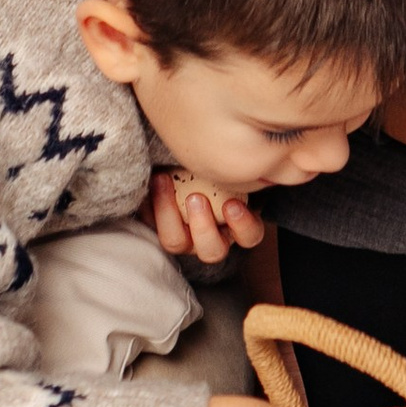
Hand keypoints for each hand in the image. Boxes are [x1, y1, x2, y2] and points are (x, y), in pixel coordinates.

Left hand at [151, 168, 266, 264]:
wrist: (187, 164)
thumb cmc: (217, 168)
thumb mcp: (234, 170)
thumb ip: (244, 170)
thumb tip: (259, 155)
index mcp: (237, 227)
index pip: (249, 237)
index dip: (242, 225)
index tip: (232, 205)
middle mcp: (211, 239)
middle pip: (211, 251)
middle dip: (202, 227)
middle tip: (196, 198)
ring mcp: (184, 238)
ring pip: (175, 242)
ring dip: (168, 213)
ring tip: (163, 180)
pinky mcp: (157, 227)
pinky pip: (148, 225)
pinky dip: (146, 204)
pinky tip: (146, 181)